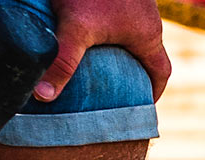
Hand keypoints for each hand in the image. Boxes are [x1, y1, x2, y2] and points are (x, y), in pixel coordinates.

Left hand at [39, 0, 171, 102]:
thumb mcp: (74, 27)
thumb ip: (61, 61)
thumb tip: (43, 96)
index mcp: (147, 35)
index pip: (161, 73)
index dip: (152, 93)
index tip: (139, 105)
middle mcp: (148, 19)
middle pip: (147, 54)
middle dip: (134, 73)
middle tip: (115, 90)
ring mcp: (138, 3)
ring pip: (135, 34)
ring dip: (122, 50)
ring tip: (100, 63)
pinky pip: (122, 17)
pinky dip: (112, 30)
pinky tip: (90, 29)